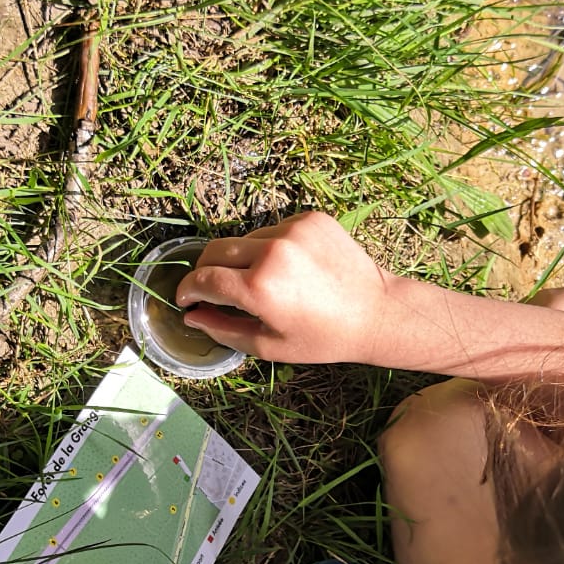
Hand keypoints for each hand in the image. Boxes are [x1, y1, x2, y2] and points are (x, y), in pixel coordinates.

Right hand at [174, 212, 396, 363]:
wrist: (377, 312)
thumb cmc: (324, 338)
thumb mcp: (269, 345)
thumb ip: (223, 330)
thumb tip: (192, 316)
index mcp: (259, 287)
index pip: (203, 279)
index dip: (187, 290)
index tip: (186, 299)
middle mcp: (272, 251)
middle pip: (215, 250)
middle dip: (204, 270)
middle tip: (210, 289)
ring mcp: (292, 230)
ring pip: (244, 240)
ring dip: (241, 259)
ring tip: (263, 283)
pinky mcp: (310, 218)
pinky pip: (273, 230)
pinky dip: (270, 247)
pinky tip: (290, 269)